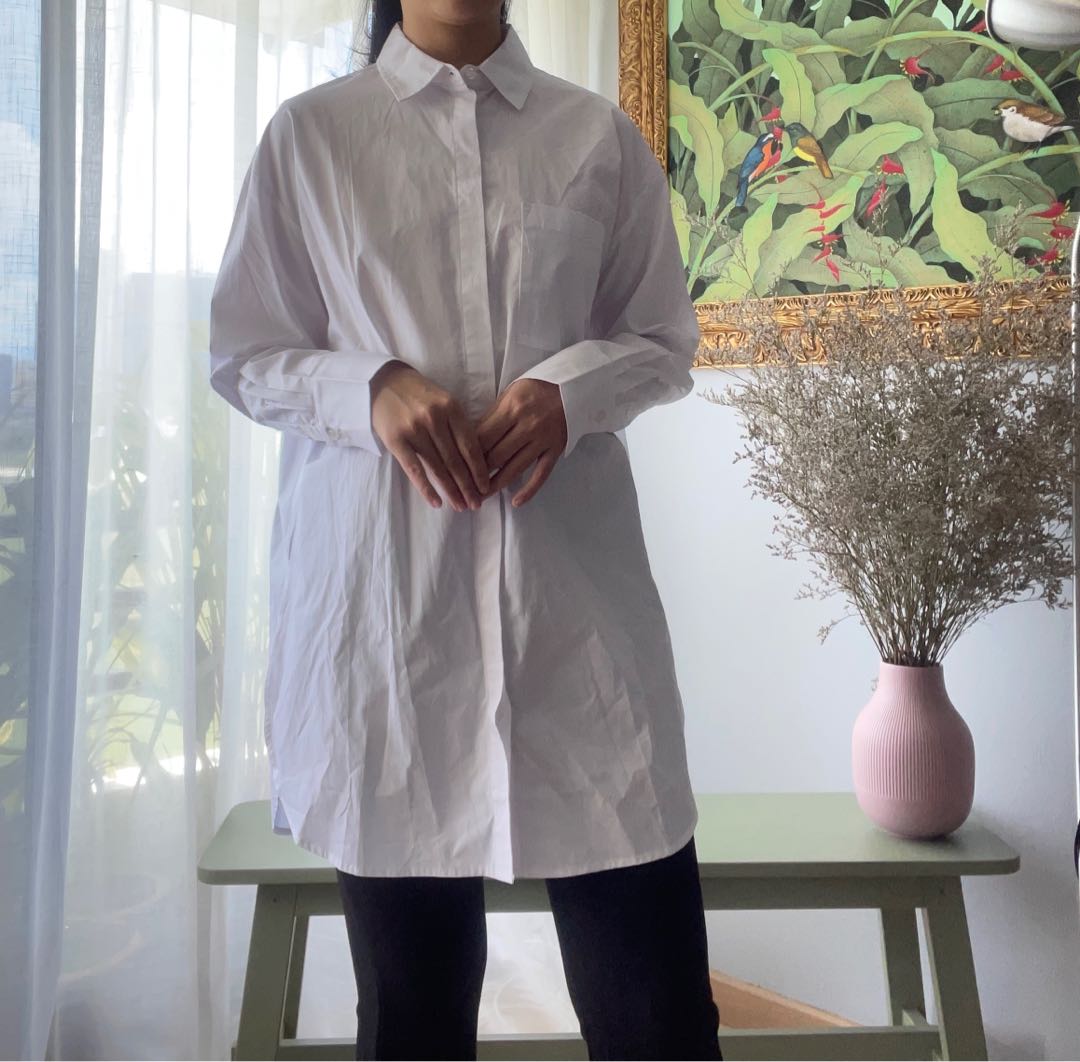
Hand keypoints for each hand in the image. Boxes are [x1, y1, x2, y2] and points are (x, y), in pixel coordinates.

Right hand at [371, 361, 489, 511]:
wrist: (382, 382)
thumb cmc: (419, 395)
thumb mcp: (444, 401)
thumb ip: (458, 426)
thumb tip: (476, 461)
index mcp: (452, 408)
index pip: (470, 446)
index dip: (480, 470)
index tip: (486, 487)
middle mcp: (434, 418)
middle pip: (456, 460)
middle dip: (468, 486)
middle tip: (477, 504)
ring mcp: (414, 430)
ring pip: (438, 468)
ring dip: (451, 491)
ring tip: (461, 506)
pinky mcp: (396, 440)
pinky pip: (414, 469)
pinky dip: (426, 488)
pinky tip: (437, 502)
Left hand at [475, 378, 566, 507]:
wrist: (572, 387)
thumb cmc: (537, 388)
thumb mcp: (511, 393)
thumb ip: (493, 416)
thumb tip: (472, 440)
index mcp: (513, 409)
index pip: (484, 438)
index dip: (468, 455)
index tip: (456, 468)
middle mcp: (528, 426)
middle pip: (496, 456)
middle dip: (477, 474)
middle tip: (463, 487)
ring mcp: (543, 441)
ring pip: (514, 469)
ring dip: (495, 486)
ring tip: (480, 498)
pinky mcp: (555, 451)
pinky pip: (541, 475)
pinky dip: (529, 490)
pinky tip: (516, 502)